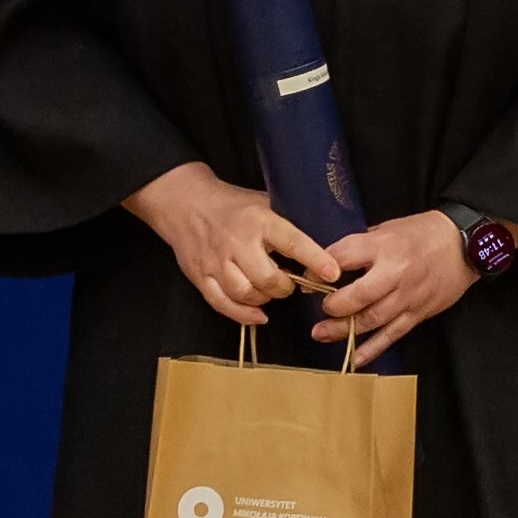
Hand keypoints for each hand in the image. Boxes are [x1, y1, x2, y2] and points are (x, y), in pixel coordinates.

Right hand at [124, 161, 339, 327]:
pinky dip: (243, 314)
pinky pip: (222, 304)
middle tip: (289, 282)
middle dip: (285, 287)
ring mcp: (216, 261)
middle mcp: (237, 242)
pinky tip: (257, 314)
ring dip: (264, 299)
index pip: (292, 242)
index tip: (332, 273)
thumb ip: (288, 224)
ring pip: (245, 294)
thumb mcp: (264, 203)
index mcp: (259, 220)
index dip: (315, 260)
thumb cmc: (232, 205)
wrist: (185, 203)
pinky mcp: (200, 276)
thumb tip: (325, 241)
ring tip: (269, 290)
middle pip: (267, 278)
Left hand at [314, 209, 501, 367]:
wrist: (464, 245)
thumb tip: (329, 263)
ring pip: (372, 319)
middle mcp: (396, 272)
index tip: (306, 279)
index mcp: (384, 246)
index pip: (344, 257)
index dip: (320, 270)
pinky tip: (355, 359)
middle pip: (358, 295)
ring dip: (344, 330)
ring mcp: (407, 296)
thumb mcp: (387, 228)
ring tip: (321, 334)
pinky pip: (392, 334)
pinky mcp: (418, 313)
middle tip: (320, 308)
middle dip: (333, 305)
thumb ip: (361, 246)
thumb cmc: (422, 233)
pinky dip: (372, 349)